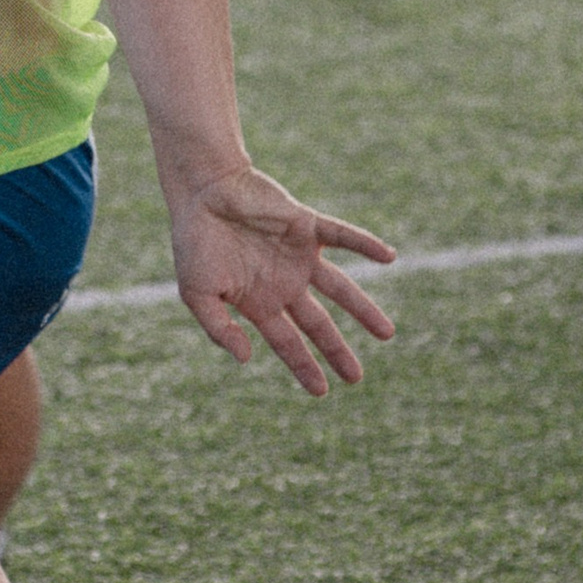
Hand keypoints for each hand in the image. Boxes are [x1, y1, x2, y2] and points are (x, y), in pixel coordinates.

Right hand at [168, 164, 395, 394]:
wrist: (202, 192)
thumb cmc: (194, 243)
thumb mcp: (196, 294)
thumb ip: (218, 328)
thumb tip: (247, 359)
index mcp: (259, 303)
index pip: (288, 342)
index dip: (304, 366)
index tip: (322, 391)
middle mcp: (284, 283)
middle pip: (318, 324)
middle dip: (337, 350)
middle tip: (356, 378)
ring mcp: (298, 255)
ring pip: (339, 288)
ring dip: (363, 309)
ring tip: (387, 334)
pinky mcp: (306, 225)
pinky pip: (342, 236)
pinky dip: (365, 245)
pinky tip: (388, 257)